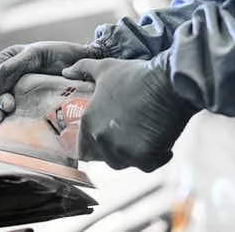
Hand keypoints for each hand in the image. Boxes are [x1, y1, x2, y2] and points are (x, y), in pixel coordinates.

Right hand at [0, 41, 103, 126]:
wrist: (86, 65)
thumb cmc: (61, 53)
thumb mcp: (35, 54)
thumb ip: (12, 66)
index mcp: (8, 61)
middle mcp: (12, 79)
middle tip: (7, 107)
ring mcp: (22, 95)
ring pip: (3, 108)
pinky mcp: (34, 109)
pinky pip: (18, 118)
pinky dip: (10, 126)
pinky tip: (5, 134)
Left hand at [62, 55, 196, 171]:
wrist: (168, 83)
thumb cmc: (135, 74)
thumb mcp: (105, 68)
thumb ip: (82, 69)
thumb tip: (66, 72)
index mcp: (89, 122)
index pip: (84, 148)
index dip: (96, 144)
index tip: (110, 137)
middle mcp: (102, 140)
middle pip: (105, 156)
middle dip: (116, 149)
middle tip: (130, 135)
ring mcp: (123, 151)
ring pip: (125, 162)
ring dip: (134, 154)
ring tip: (145, 137)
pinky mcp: (144, 157)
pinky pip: (148, 165)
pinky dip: (156, 157)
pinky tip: (162, 144)